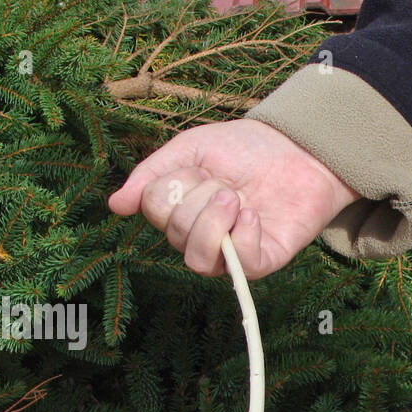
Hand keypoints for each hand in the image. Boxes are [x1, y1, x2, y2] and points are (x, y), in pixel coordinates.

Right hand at [108, 119, 360, 278]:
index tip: (199, 169)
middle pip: (175, 232)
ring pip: (198, 259)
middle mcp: (200, 237)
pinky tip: (252, 214)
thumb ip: (151, 175)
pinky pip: (238, 264)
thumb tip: (115, 206)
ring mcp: (231, 253)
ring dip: (213, 221)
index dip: (171, 185)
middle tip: (226, 182)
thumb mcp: (190, 150)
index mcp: (180, 211)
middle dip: (198, 197)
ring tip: (236, 198)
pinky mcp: (262, 261)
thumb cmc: (244, 149)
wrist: (297, 147)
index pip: (153, 210)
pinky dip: (241, 236)